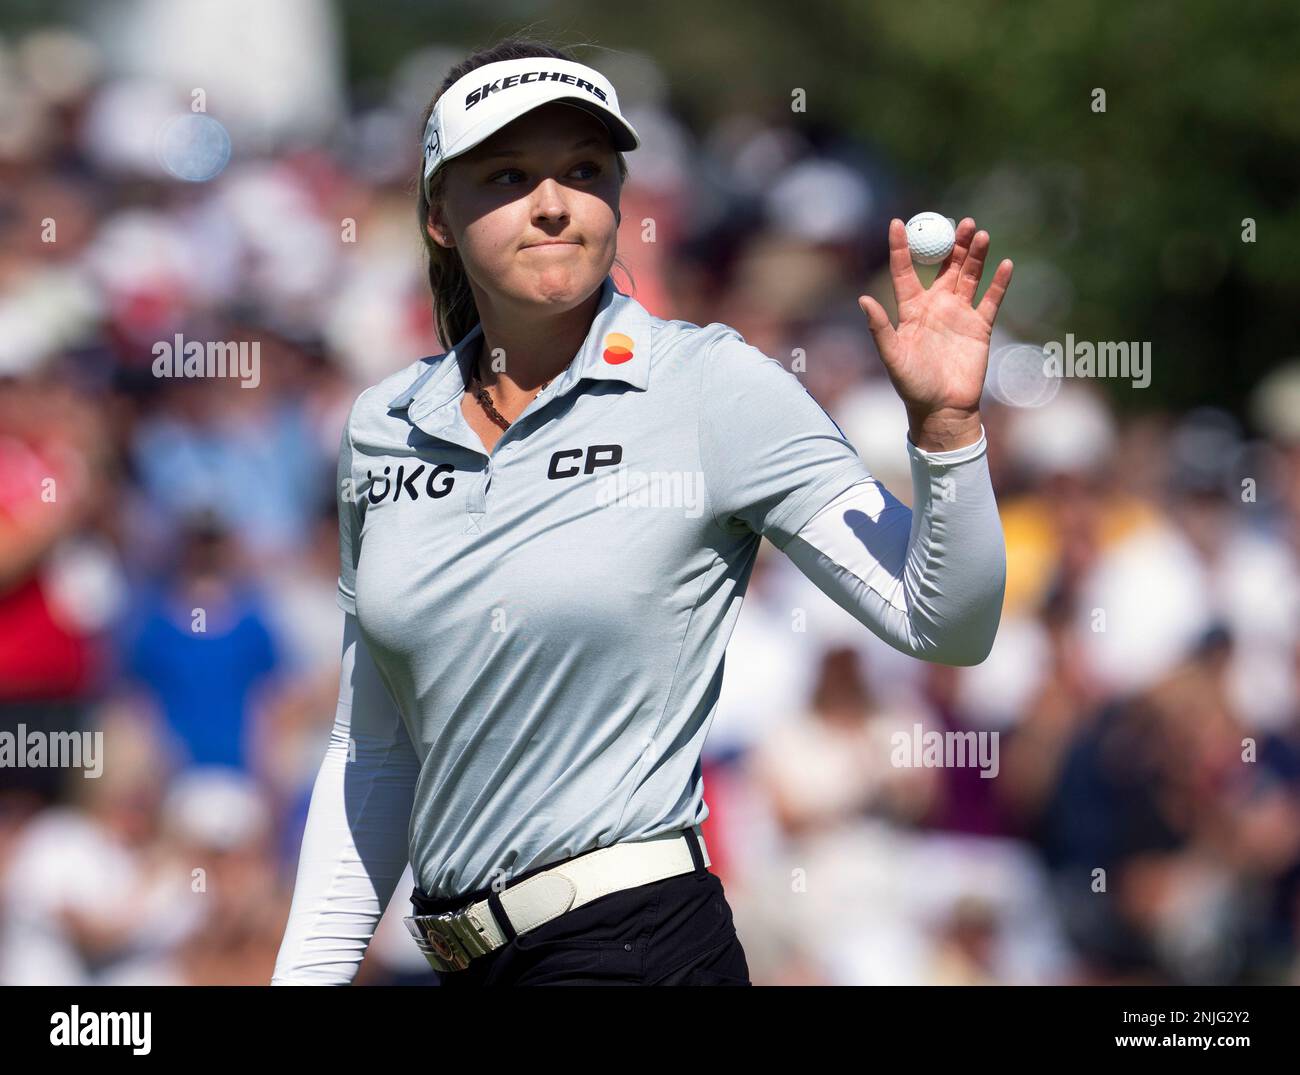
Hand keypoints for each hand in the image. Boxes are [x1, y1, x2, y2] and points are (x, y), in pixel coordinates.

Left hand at [858, 218, 1012, 450]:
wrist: (942, 408)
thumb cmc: (912, 385)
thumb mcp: (892, 356)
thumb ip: (880, 328)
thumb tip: (862, 300)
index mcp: (911, 309)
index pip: (905, 271)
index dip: (901, 247)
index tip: (897, 222)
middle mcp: (936, 306)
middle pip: (945, 266)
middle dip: (952, 243)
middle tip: (959, 222)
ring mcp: (959, 314)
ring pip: (969, 276)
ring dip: (975, 255)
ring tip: (980, 233)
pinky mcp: (980, 326)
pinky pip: (992, 299)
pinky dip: (999, 282)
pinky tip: (1005, 264)